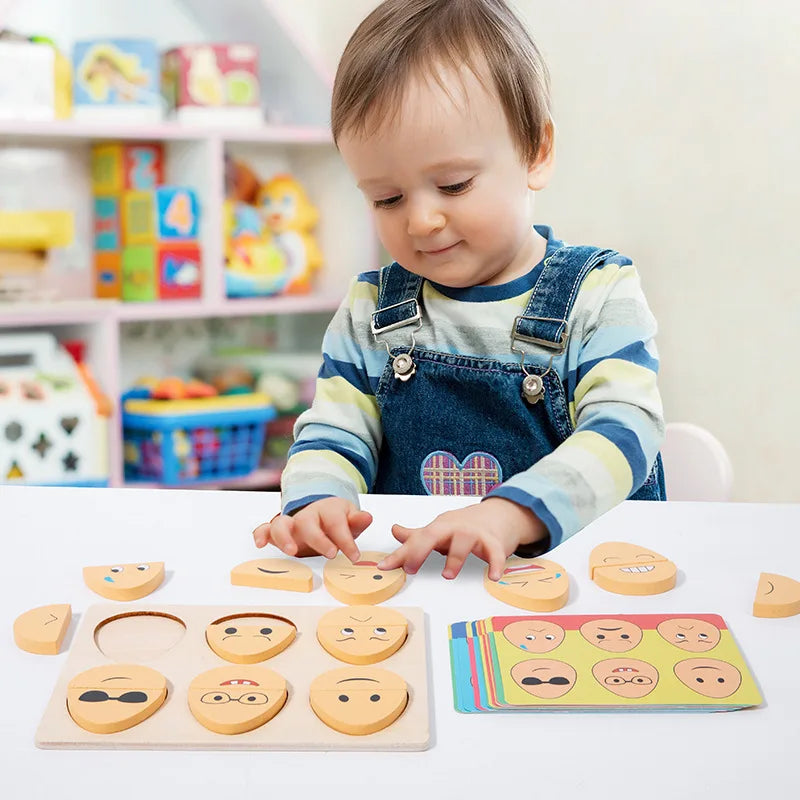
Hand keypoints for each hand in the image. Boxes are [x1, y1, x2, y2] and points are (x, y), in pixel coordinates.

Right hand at [252, 497, 372, 561]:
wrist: (320, 513)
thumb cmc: (335, 521)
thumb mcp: (349, 520)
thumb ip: (356, 521)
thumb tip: (367, 517)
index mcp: (327, 511)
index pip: (336, 523)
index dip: (346, 540)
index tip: (355, 556)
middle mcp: (307, 515)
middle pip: (307, 522)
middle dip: (318, 538)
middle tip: (330, 553)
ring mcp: (291, 523)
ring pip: (282, 523)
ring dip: (285, 537)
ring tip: (292, 552)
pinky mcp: (278, 531)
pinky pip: (265, 529)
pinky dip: (260, 534)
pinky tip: (260, 544)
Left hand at [377, 498, 546, 580]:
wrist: (496, 515)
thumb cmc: (463, 526)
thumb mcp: (438, 529)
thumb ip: (416, 536)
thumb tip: (394, 531)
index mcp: (439, 528)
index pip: (416, 539)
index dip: (400, 553)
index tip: (385, 566)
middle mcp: (454, 529)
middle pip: (434, 535)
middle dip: (420, 550)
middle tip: (410, 568)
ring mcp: (474, 535)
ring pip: (463, 543)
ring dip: (454, 559)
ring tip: (447, 575)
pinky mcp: (494, 543)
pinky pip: (495, 553)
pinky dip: (495, 564)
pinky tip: (493, 577)